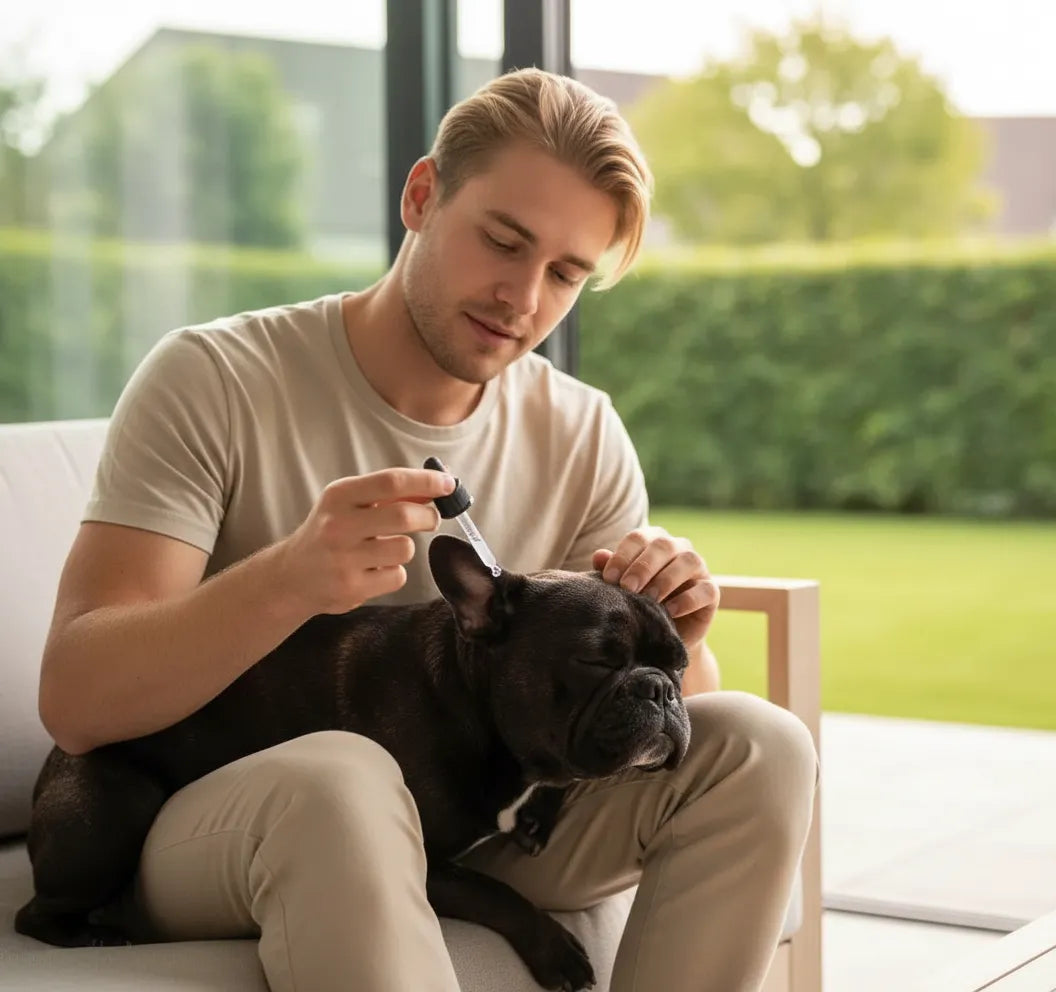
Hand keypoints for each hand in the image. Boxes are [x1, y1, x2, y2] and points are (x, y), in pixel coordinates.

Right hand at [278, 468, 456, 616]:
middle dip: (428, 516)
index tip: (448, 484)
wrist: (292, 576)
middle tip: (431, 518)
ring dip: (406, 548)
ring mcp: (343, 559)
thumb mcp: (349, 503)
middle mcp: (338, 525)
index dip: (426, 481)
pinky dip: (394, 573)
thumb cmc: (330, 532)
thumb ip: (388, 494)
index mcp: (339, 496)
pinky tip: (374, 570)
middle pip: (403, 515)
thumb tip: (437, 485)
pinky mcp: (351, 588)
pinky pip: (397, 576)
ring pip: (404, 549)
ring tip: (388, 548)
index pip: (391, 481)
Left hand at [592, 526, 719, 650]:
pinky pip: (705, 589)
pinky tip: (669, 612)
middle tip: (628, 587)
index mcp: (652, 542)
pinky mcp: (711, 592)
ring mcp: (698, 569)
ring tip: (649, 600)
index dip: (623, 555)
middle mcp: (678, 549)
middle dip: (643, 566)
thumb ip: (611, 571)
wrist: (660, 638)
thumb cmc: (637, 605)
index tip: (609, 579)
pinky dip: (687, 600)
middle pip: (663, 545)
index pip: (638, 538)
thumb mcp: (621, 590)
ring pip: (688, 560)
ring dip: (666, 579)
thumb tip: (599, 555)